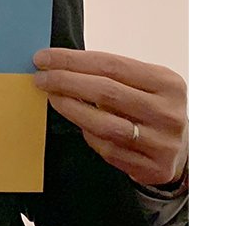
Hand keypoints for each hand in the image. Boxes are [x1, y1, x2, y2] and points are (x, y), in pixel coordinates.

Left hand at [34, 48, 188, 187]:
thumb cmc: (153, 109)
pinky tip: (80, 124)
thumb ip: (112, 74)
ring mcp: (163, 143)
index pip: (111, 65)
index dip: (72, 60)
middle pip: (106, 92)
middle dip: (66, 81)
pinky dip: (88, 134)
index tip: (44, 57)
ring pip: (104, 124)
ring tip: (53, 98)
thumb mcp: (146, 84)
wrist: (183, 150)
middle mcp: (169, 112)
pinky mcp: (153, 167)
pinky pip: (108, 149)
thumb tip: (60, 63)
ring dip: (71, 109)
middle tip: (42, 78)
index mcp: (168, 83)